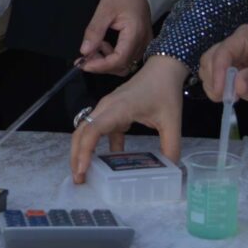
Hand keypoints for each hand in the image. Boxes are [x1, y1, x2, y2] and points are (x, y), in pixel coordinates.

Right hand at [68, 54, 190, 181]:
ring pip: (86, 130)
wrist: (163, 68)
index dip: (84, 151)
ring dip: (82, 150)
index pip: (93, 130)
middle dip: (76, 155)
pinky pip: (100, 130)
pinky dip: (98, 145)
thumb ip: (171, 146)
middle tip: (79, 179)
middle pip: (81, 132)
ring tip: (85, 173)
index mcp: (118, 109)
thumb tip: (171, 169)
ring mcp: (107, 109)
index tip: (83, 170)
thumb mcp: (171, 121)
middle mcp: (106, 108)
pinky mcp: (112, 111)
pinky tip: (106, 162)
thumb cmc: (165, 91)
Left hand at [78, 0, 154, 75]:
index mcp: (135, 34)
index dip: (100, 66)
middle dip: (102, 65)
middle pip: (123, 66)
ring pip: (126, 64)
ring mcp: (145, 43)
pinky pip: (129, 56)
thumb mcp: (104, 10)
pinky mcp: (142, 41)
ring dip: (108, 61)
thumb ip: (94, 32)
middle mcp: (143, 42)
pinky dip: (114, 56)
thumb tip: (84, 51)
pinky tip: (105, 44)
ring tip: (96, 46)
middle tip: (86, 57)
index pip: (118, 61)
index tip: (83, 64)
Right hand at [197, 23, 247, 111]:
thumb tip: (236, 87)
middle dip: (213, 78)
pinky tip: (230, 98)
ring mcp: (230, 63)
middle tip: (224, 96)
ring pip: (207, 71)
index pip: (223, 52)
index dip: (218, 71)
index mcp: (244, 38)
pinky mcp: (230, 77)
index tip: (220, 91)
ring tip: (229, 97)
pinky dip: (216, 92)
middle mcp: (233, 48)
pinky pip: (214, 83)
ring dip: (212, 85)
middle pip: (209, 59)